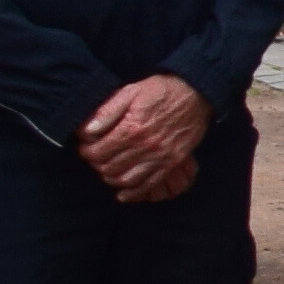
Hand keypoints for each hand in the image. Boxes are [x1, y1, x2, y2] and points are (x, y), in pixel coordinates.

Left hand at [75, 76, 206, 202]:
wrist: (197, 93)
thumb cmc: (162, 90)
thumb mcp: (131, 92)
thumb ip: (108, 112)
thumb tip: (87, 131)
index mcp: (131, 129)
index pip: (98, 152)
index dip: (86, 152)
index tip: (86, 148)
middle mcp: (145, 146)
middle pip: (109, 168)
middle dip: (97, 165)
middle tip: (96, 158)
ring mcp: (160, 156)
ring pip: (126, 180)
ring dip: (112, 178)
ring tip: (108, 170)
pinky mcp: (172, 162)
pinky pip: (149, 184)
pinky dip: (133, 193)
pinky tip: (124, 193)